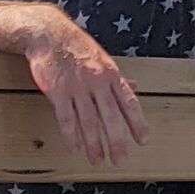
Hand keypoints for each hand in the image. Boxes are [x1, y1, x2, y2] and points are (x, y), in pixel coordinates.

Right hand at [21, 9, 148, 165]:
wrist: (51, 34)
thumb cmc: (78, 47)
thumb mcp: (104, 59)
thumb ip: (117, 78)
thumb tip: (136, 87)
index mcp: (111, 74)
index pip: (128, 101)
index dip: (137, 122)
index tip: (143, 140)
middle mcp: (97, 81)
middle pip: (110, 115)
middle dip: (116, 139)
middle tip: (120, 159)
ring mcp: (78, 87)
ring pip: (89, 120)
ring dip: (93, 143)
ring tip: (97, 159)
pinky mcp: (58, 91)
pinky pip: (66, 117)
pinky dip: (71, 135)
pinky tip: (74, 148)